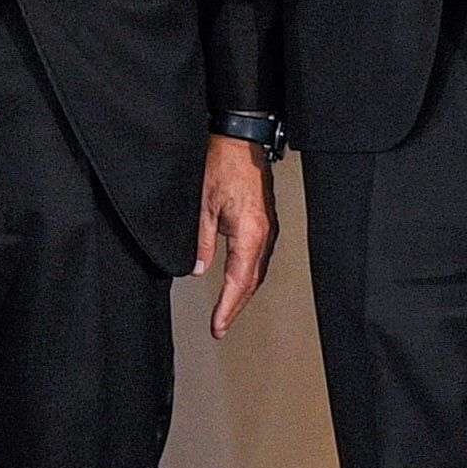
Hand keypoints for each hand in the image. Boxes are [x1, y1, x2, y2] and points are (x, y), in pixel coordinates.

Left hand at [195, 137, 279, 332]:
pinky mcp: (265, 222)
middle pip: (252, 282)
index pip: (239, 282)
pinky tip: (238, 282)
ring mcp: (268, 228)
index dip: (227, 307)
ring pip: (257, 272)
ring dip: (243, 294)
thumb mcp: (202, 205)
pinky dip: (248, 276)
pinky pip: (259, 258)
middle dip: (235, 307)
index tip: (217, 326)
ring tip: (227, 312)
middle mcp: (265, 234)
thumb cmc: (222, 164)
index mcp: (250, 233)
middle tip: (220, 327)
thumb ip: (201, 241)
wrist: (240, 140)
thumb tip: (198, 269)